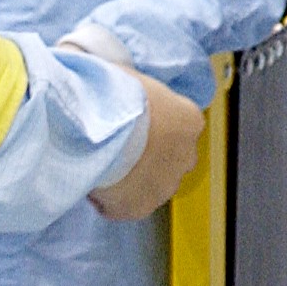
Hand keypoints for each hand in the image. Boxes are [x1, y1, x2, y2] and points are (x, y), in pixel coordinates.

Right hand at [88, 72, 203, 220]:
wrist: (97, 132)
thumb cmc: (115, 96)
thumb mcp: (132, 77)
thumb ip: (138, 89)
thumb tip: (122, 81)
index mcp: (190, 120)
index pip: (180, 124)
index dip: (153, 124)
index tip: (131, 123)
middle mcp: (186, 156)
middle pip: (170, 157)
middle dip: (150, 154)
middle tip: (119, 145)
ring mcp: (165, 186)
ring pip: (152, 184)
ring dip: (134, 178)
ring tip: (105, 165)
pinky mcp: (141, 209)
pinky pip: (128, 205)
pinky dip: (114, 199)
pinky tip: (96, 182)